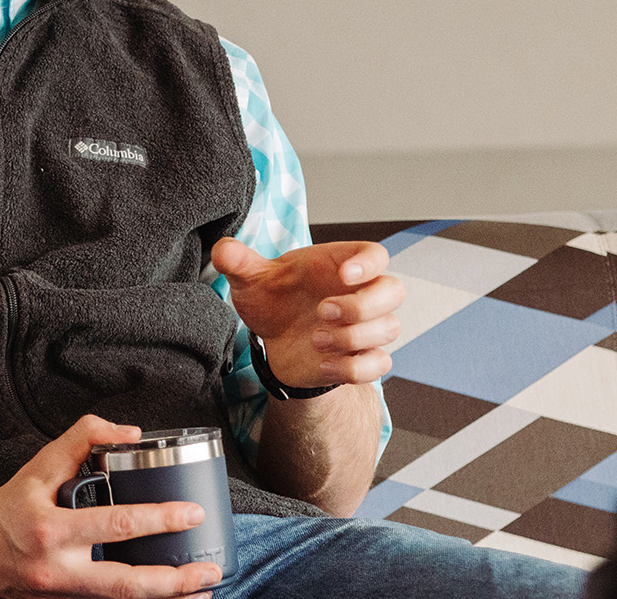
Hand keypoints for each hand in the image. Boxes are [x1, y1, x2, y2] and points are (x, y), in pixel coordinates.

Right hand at [0, 415, 223, 598]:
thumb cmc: (7, 508)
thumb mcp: (38, 466)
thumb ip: (81, 439)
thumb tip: (129, 433)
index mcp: (53, 530)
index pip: (115, 525)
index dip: (158, 520)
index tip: (191, 514)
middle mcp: (61, 569)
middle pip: (127, 585)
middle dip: (175, 581)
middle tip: (210, 570)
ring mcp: (64, 594)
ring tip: (203, 591)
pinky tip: (168, 595)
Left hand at [211, 239, 402, 389]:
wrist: (272, 338)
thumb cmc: (273, 299)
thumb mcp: (252, 279)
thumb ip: (239, 263)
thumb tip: (222, 249)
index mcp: (341, 265)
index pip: (376, 255)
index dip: (369, 263)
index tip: (346, 274)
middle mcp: (360, 294)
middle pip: (394, 291)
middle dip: (363, 305)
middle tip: (323, 311)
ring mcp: (364, 327)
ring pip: (390, 329)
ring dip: (354, 337)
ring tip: (315, 339)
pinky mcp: (360, 358)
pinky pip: (378, 365)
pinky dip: (353, 368)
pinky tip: (322, 364)